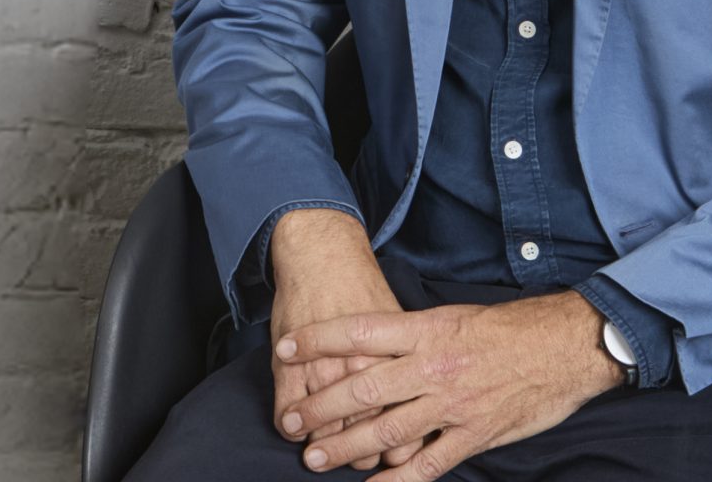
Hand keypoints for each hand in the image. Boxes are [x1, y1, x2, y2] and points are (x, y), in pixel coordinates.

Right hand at [269, 209, 426, 472]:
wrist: (325, 254)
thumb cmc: (363, 289)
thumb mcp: (400, 323)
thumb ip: (411, 361)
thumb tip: (425, 400)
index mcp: (395, 357)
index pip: (402, 419)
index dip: (399, 446)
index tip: (395, 452)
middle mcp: (360, 366)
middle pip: (364, 432)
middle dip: (361, 453)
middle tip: (358, 458)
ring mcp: (322, 368)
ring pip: (325, 431)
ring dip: (323, 445)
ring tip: (322, 449)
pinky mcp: (289, 365)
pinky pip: (286, 416)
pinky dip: (289, 427)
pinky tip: (293, 427)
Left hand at [273, 289, 624, 478]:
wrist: (564, 344)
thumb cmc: (511, 327)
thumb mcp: (458, 316)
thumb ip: (418, 334)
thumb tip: (374, 344)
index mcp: (430, 328)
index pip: (362, 332)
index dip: (320, 339)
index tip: (287, 347)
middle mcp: (434, 365)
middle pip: (364, 387)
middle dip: (321, 406)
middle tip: (291, 420)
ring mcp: (452, 404)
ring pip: (387, 430)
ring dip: (346, 447)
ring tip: (314, 459)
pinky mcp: (473, 435)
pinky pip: (426, 464)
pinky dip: (396, 481)